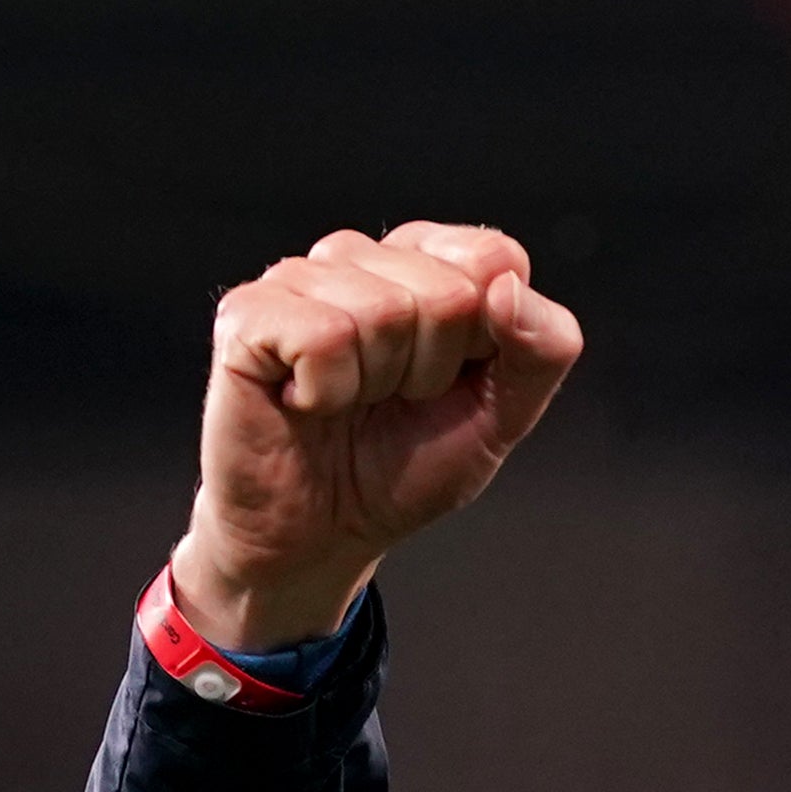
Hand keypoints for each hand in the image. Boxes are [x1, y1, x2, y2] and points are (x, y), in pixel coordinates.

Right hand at [170, 222, 583, 647]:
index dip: (487, 339)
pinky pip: (321, 336)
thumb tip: (509, 288)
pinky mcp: (248, 314)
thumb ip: (543, 348)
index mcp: (427, 265)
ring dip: (377, 383)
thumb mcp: (503, 414)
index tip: (452, 379)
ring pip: (383, 310)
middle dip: (433, 369)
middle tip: (392, 400)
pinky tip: (307, 401)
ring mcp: (299, 278)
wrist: (324, 534)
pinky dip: (326, 390)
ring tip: (349, 402)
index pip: (495, 259)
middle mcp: (362, 257)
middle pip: (447, 292)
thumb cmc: (404, 465)